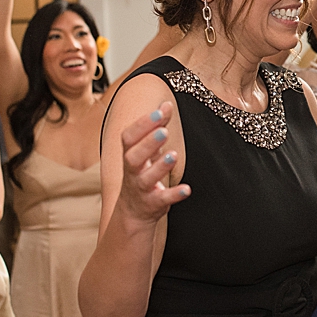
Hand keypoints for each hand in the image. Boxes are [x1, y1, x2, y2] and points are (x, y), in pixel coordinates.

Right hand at [116, 102, 190, 225]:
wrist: (133, 211)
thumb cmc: (141, 173)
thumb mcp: (146, 151)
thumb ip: (157, 128)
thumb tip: (167, 104)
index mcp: (130, 155)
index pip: (129, 138)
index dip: (142, 124)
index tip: (160, 111)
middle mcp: (132, 172)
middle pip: (133, 157)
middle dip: (148, 143)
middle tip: (164, 131)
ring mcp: (141, 189)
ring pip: (146, 179)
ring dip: (160, 166)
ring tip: (174, 155)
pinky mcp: (153, 204)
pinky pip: (162, 200)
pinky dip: (174, 194)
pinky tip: (187, 189)